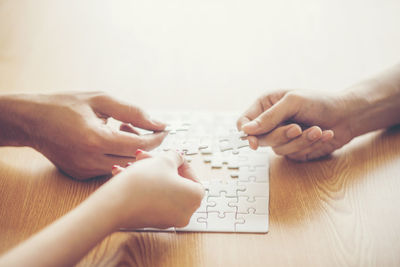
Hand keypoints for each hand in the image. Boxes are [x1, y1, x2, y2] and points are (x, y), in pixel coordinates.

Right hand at [24, 92, 166, 178]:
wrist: (32, 121)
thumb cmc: (65, 105)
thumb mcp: (100, 100)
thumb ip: (132, 112)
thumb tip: (158, 123)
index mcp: (95, 139)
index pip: (139, 146)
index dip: (156, 138)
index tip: (164, 130)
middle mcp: (90, 160)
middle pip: (134, 160)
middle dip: (146, 145)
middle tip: (145, 129)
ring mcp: (84, 171)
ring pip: (124, 167)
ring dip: (132, 151)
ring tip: (122, 131)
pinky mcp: (81, 175)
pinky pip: (109, 169)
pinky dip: (118, 157)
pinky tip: (110, 141)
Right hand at [105, 150, 203, 228]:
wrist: (117, 203)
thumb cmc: (144, 181)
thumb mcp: (164, 160)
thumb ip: (176, 157)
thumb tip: (178, 157)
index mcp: (195, 197)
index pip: (192, 176)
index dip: (178, 162)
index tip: (168, 156)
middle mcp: (185, 212)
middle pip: (175, 183)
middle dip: (158, 167)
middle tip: (146, 157)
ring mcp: (168, 220)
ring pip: (161, 190)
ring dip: (148, 175)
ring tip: (131, 165)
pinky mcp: (152, 222)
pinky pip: (152, 201)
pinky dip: (143, 188)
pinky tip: (126, 176)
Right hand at [237, 90, 354, 160]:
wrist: (347, 116)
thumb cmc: (320, 102)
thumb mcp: (292, 102)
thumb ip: (269, 117)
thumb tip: (246, 130)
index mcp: (265, 106)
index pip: (244, 122)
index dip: (246, 133)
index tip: (254, 143)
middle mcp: (271, 123)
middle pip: (261, 139)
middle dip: (282, 136)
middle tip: (298, 128)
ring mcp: (282, 138)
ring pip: (278, 149)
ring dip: (301, 141)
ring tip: (317, 129)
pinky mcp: (294, 150)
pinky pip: (293, 155)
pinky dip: (309, 146)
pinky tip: (322, 135)